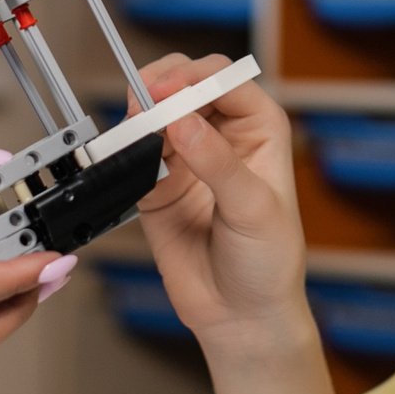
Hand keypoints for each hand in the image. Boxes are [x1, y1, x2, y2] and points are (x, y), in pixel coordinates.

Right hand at [133, 54, 310, 342]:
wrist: (241, 315)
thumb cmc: (269, 262)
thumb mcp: (253, 208)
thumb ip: (217, 163)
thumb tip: (182, 122)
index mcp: (260, 129)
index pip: (225, 82)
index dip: (196, 78)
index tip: (169, 92)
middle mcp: (223, 135)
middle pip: (187, 85)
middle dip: (163, 84)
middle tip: (144, 101)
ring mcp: (188, 157)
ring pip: (157, 112)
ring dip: (141, 112)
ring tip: (134, 127)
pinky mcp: (157, 183)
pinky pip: (136, 150)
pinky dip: (126, 145)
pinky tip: (126, 150)